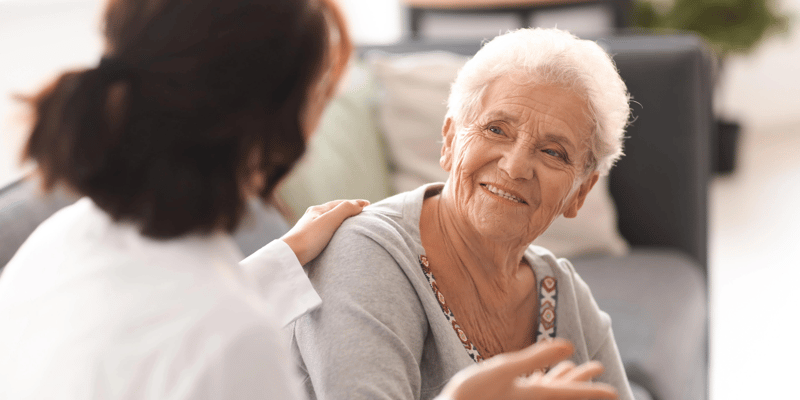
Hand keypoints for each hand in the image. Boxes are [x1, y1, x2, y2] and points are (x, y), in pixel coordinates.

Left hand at [281, 199, 368, 264]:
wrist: (289, 257)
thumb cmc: (309, 238)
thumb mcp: (330, 220)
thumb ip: (345, 210)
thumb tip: (359, 205)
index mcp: (317, 210)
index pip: (340, 203)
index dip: (355, 203)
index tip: (368, 205)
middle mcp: (312, 218)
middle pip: (334, 211)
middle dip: (348, 211)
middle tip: (361, 214)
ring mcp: (309, 230)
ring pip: (329, 222)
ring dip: (341, 221)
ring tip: (351, 225)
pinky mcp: (307, 243)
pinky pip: (325, 232)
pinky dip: (335, 231)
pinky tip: (336, 238)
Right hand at [440, 338, 617, 399]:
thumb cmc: (470, 396)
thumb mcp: (502, 371)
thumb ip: (535, 358)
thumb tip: (569, 345)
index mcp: (534, 396)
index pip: (570, 393)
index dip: (593, 392)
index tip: (614, 393)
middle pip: (563, 393)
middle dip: (581, 383)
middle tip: (600, 373)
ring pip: (550, 392)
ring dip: (565, 380)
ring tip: (578, 368)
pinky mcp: (508, 399)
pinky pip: (535, 392)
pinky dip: (545, 382)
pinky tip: (544, 376)